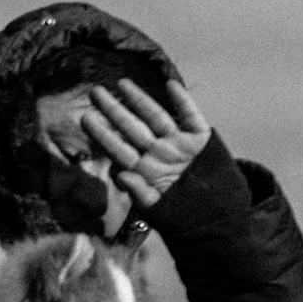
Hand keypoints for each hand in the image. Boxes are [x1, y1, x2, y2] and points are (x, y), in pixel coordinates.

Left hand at [63, 79, 212, 219]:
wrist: (217, 218)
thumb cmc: (181, 215)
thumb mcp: (157, 209)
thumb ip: (139, 193)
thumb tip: (121, 176)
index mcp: (144, 169)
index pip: (118, 148)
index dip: (103, 133)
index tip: (85, 117)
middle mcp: (158, 152)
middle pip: (132, 127)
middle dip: (113, 110)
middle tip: (94, 92)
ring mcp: (178, 144)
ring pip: (157, 117)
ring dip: (141, 100)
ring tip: (122, 83)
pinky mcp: (201, 139)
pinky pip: (191, 116)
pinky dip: (183, 101)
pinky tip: (171, 85)